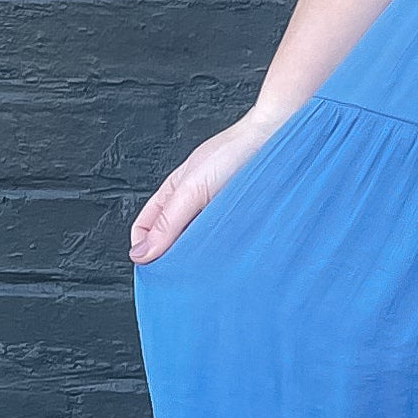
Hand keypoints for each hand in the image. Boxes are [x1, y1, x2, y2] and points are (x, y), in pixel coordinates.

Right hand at [129, 103, 298, 265]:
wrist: (276, 139)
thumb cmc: (234, 152)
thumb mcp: (191, 189)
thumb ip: (167, 222)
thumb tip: (141, 253)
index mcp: (173, 193)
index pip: (145, 229)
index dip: (144, 249)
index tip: (153, 271)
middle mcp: (193, 203)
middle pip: (171, 239)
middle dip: (172, 258)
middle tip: (181, 277)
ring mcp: (217, 211)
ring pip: (198, 243)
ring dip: (200, 257)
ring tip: (207, 269)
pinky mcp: (239, 219)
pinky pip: (224, 242)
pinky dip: (222, 252)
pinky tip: (227, 258)